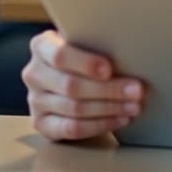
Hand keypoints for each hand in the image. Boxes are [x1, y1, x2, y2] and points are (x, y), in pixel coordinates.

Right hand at [23, 30, 144, 140]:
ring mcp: (35, 100)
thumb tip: (132, 53)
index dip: (86, 64)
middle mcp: (34, 73)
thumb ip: (98, 45)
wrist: (70, 76)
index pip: (60, 55)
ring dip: (109, 108)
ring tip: (134, 106)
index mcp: (41, 46)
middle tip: (137, 91)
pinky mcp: (41, 124)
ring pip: (74, 108)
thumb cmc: (86, 56)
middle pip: (71, 85)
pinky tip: (120, 120)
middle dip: (109, 90)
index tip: (109, 70)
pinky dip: (100, 125)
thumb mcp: (87, 43)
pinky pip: (71, 128)